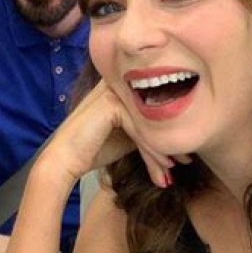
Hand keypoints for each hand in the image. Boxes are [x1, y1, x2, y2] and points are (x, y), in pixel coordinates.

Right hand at [38, 80, 177, 186]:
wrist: (65, 159)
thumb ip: (145, 125)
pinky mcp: (110, 104)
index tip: (183, 153)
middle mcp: (116, 83)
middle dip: (171, 138)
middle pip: (154, 111)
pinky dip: (152, 149)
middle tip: (186, 160)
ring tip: (171, 169)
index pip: (153, 103)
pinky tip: (161, 167)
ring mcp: (112, 91)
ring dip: (162, 148)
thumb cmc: (94, 148)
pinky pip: (139, 127)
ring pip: (149, 120)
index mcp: (120, 86)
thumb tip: (177, 134)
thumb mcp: (128, 134)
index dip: (169, 127)